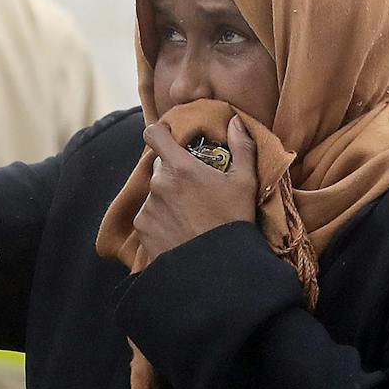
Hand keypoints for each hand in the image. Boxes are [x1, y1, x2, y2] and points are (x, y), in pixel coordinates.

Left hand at [133, 116, 258, 261]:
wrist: (217, 267)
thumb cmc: (234, 222)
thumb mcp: (245, 183)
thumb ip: (241, 147)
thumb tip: (235, 120)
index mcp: (180, 167)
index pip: (153, 135)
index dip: (160, 133)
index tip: (168, 137)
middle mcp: (158, 183)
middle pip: (160, 167)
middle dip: (174, 173)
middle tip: (194, 189)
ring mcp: (148, 206)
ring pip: (155, 192)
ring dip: (167, 197)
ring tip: (190, 216)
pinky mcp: (142, 227)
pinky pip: (149, 214)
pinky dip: (160, 218)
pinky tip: (180, 230)